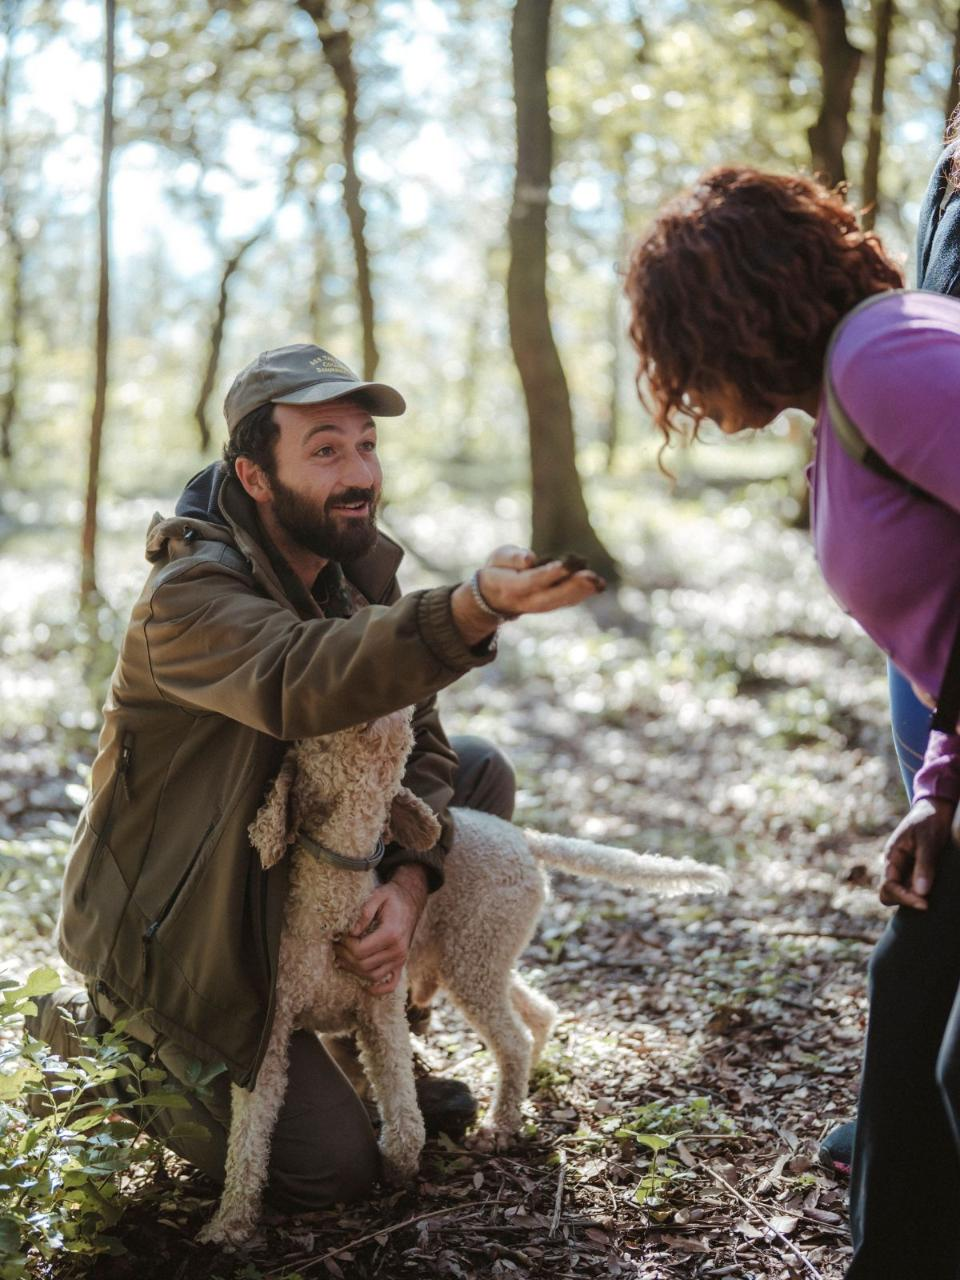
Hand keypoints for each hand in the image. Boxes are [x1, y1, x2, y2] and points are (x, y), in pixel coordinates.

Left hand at [334, 864, 427, 996]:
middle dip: (345, 956)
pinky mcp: (401, 963)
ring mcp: (401, 958)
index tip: (338, 935)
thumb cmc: (392, 897)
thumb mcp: (378, 896)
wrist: (411, 900)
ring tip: (341, 958)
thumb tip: (351, 932)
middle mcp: (397, 950)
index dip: (345, 945)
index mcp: (391, 934)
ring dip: (354, 971)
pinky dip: (379, 990)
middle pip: (363, 964)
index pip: (360, 950)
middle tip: (335, 945)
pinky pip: (391, 983)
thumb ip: (364, 913)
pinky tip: (366, 989)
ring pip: (372, 975)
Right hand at [451, 545, 605, 644]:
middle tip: (591, 577)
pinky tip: (597, 585)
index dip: (548, 574)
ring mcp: (539, 606)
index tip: (563, 565)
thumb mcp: (498, 558)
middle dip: (572, 586)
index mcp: (512, 587)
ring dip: (582, 592)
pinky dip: (582, 594)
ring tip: (598, 582)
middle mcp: (527, 601)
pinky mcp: (550, 605)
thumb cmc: (498, 569)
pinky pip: (567, 601)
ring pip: (562, 601)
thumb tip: (530, 559)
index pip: (532, 581)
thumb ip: (512, 558)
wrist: (495, 594)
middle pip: (551, 596)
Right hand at [879, 796, 954, 908]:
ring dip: (914, 898)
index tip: (924, 903)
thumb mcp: (928, 841)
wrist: (936, 809)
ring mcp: (904, 868)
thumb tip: (920, 892)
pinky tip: (934, 890)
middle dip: (905, 900)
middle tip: (926, 902)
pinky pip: (912, 888)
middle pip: (888, 894)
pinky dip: (920, 893)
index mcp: (892, 856)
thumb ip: (924, 865)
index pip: (888, 886)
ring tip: (933, 896)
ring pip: (900, 893)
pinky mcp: (914, 870)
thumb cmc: (930, 821)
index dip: (904, 897)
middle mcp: (894, 865)